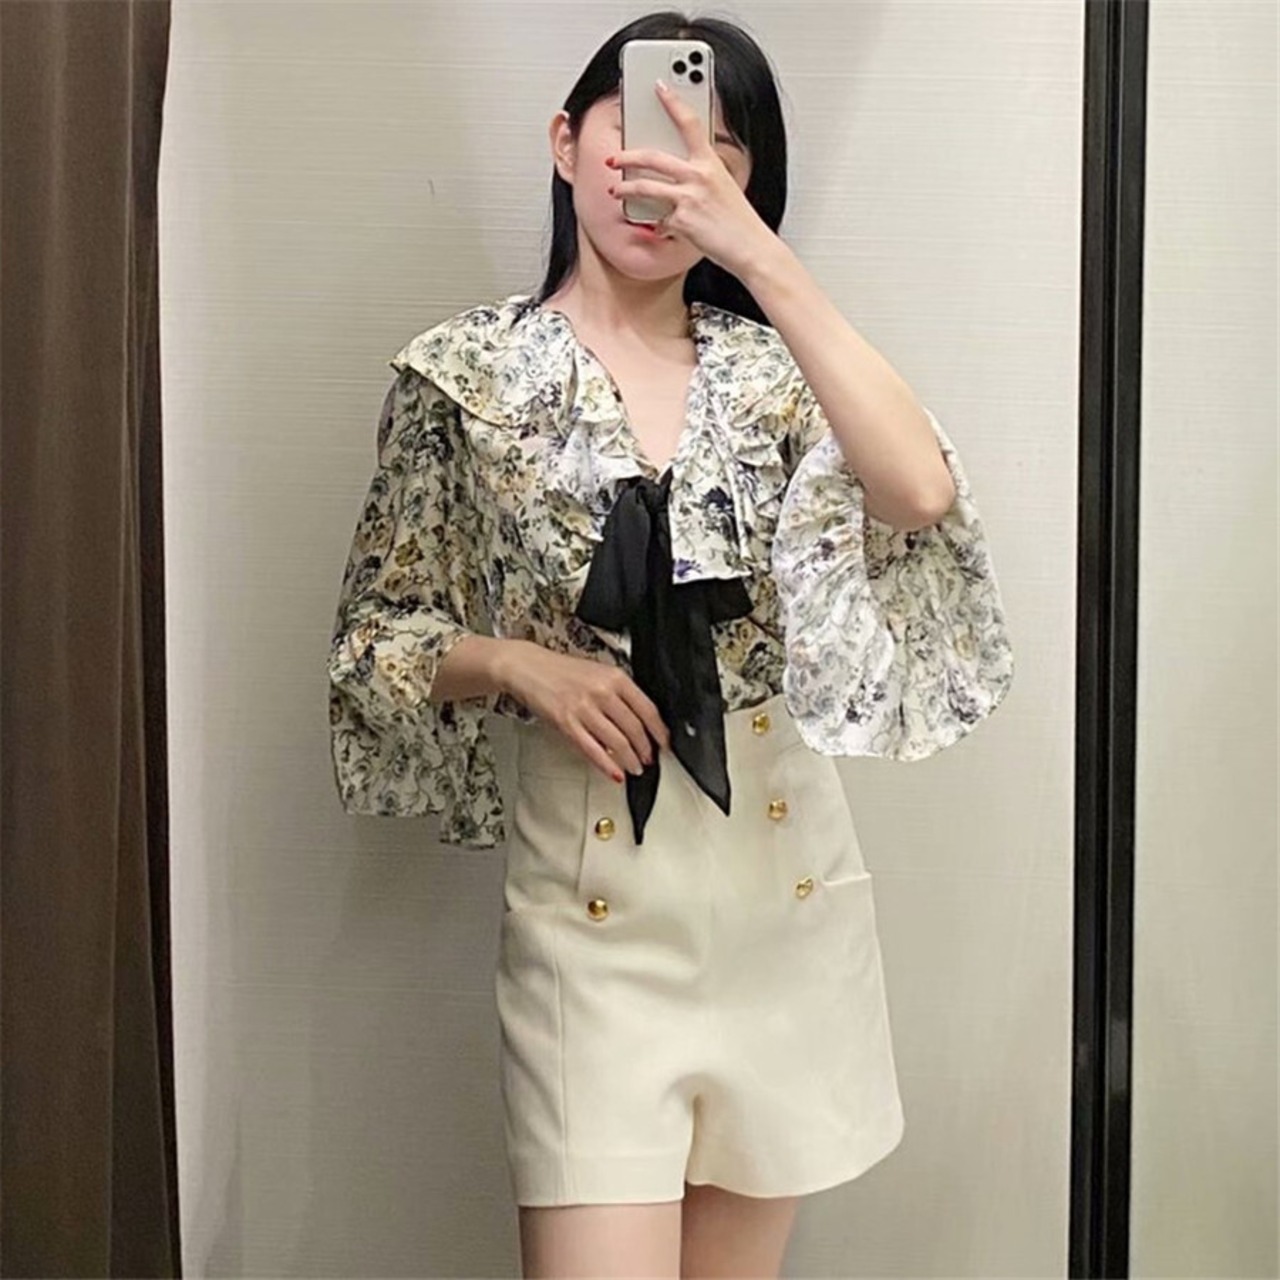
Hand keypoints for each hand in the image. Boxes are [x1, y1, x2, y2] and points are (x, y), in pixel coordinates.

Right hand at [496, 641, 671, 781]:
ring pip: (617, 742)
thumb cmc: (561, 670)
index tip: (664, 743)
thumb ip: (619, 693)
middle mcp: (602, 692)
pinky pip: (593, 750)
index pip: (648, 709)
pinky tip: (615, 773)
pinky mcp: (566, 723)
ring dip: (630, 760)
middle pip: (635, 728)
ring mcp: (584, 708)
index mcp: (615, 677)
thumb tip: (639, 720)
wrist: (527, 667)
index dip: (660, 731)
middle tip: (649, 759)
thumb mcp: (598, 672)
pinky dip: (607, 765)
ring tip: (635, 769)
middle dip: (646, 749)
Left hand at [604, 79, 774, 277]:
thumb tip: (677, 178)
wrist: (751, 248)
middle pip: (652, 157)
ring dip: (625, 189)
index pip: (689, 123)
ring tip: (616, 190)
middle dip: (627, 156)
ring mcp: (689, 198)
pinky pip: (659, 220)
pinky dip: (659, 225)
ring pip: (644, 187)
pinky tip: (662, 228)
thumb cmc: (739, 221)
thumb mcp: (724, 188)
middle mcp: (699, 176)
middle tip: (614, 157)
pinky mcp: (681, 221)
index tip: (659, 86)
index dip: (673, 102)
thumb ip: (701, 177)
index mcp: (711, 163)